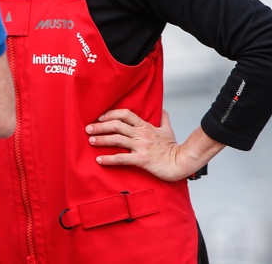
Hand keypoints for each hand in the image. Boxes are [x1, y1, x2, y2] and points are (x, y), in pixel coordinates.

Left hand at [85, 109, 200, 181]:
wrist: (183, 162)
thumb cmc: (174, 148)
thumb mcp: (168, 129)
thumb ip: (163, 119)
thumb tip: (162, 110)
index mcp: (146, 126)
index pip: (125, 114)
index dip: (110, 114)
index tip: (100, 117)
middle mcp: (141, 134)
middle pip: (117, 125)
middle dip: (100, 126)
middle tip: (88, 128)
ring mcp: (141, 146)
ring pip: (117, 139)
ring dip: (102, 139)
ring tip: (91, 141)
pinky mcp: (142, 160)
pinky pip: (122, 158)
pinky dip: (109, 159)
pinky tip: (100, 159)